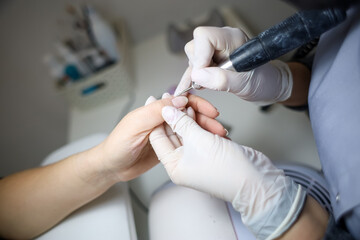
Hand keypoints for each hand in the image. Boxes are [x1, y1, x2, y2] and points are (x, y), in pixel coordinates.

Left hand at [98, 94, 226, 181]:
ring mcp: (167, 133)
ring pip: (191, 128)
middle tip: (218, 127)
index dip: (197, 104)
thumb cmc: (118, 144)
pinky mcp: (170, 147)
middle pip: (189, 115)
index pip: (181, 101)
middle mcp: (162, 119)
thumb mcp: (137, 124)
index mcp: (154, 109)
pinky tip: (208, 145)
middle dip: (206, 119)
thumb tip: (180, 99)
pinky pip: (187, 141)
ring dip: (205, 131)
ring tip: (218, 137)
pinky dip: (199, 142)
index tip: (210, 111)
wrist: (112, 167)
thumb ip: (157, 110)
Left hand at [150, 105, 305, 238]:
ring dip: (191, 118)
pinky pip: (201, 135)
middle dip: (176, 115)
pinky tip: (203, 112)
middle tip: (176, 97)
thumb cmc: (228, 170)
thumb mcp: (198, 140)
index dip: (158, 117)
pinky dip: (202, 124)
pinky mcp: (210, 152)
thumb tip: (167, 110)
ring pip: (188, 132)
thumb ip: (181, 123)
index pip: (158, 138)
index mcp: (174, 166)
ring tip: (191, 103)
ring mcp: (197, 158)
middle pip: (173, 133)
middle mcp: (183, 163)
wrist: (257, 180)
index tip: (159, 100)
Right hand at [175, 27, 292, 104]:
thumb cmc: (263, 82)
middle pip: (195, 46)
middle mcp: (222, 40)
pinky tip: (193, 87)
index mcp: (233, 39)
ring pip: (192, 57)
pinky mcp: (211, 59)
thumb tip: (198, 75)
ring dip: (197, 73)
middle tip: (211, 80)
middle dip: (198, 66)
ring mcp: (216, 49)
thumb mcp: (245, 84)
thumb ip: (221, 80)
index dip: (200, 56)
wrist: (268, 86)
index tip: (204, 74)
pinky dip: (193, 78)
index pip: (204, 36)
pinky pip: (194, 66)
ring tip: (213, 83)